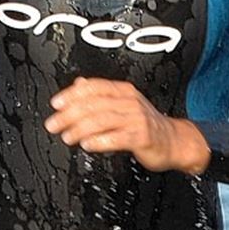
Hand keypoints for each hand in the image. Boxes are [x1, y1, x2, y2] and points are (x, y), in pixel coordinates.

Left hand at [45, 77, 210, 174]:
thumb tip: (79, 84)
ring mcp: (136, 119)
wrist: (175, 141)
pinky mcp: (141, 136)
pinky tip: (87, 145)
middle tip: (54, 124)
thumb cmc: (146, 125)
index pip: (94, 88)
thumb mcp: (124, 104)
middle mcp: (129, 102)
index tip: (56, 104)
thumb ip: (101, 95)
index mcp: (123, 92)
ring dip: (80, 129)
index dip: (72, 95)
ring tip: (67, 137)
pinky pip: (116, 138)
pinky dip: (99, 141)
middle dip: (69, 115)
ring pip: (101, 120)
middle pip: (93, 105)